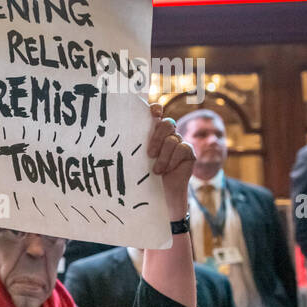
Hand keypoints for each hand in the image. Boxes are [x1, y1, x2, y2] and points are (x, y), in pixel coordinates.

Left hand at [145, 102, 194, 219]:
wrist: (160, 196)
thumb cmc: (143, 178)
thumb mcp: (136, 160)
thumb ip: (134, 146)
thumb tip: (118, 135)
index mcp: (152, 133)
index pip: (156, 113)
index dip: (155, 109)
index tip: (152, 112)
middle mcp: (167, 135)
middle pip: (166, 123)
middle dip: (157, 137)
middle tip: (149, 155)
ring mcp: (179, 143)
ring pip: (173, 139)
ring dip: (163, 156)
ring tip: (156, 171)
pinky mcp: (189, 153)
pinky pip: (183, 148)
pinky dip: (172, 160)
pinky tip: (166, 171)